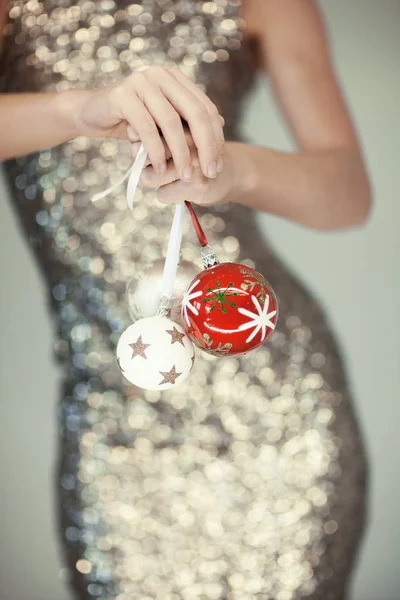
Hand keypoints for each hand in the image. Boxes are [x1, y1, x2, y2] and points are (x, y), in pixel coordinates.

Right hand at [75, 66, 223, 179]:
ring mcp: (141, 81)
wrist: (91, 114)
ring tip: (185, 176)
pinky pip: (146, 127)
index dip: (215, 138)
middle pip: (195, 113)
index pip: (205, 108)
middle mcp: (160, 75)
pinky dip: (155, 152)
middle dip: (206, 147)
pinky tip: (160, 170)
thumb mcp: (163, 122)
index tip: (217, 165)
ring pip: (171, 122)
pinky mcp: (122, 95)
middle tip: (210, 173)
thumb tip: (221, 123)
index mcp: (175, 78)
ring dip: (181, 153)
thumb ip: (187, 120)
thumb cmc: (130, 121)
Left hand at [137, 139, 247, 206]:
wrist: (232, 173)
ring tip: (168, 178)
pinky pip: (162, 195)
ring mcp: (193, 162)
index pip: (145, 129)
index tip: (145, 146)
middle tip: (158, 165)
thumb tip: (130, 133)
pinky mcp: (196, 184)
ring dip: (154, 180)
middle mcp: (188, 138)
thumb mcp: (179, 134)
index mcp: (183, 119)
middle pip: (144, 154)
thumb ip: (155, 129)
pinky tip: (179, 189)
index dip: (140, 141)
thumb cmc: (197, 152)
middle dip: (144, 163)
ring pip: (149, 176)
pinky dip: (167, 195)